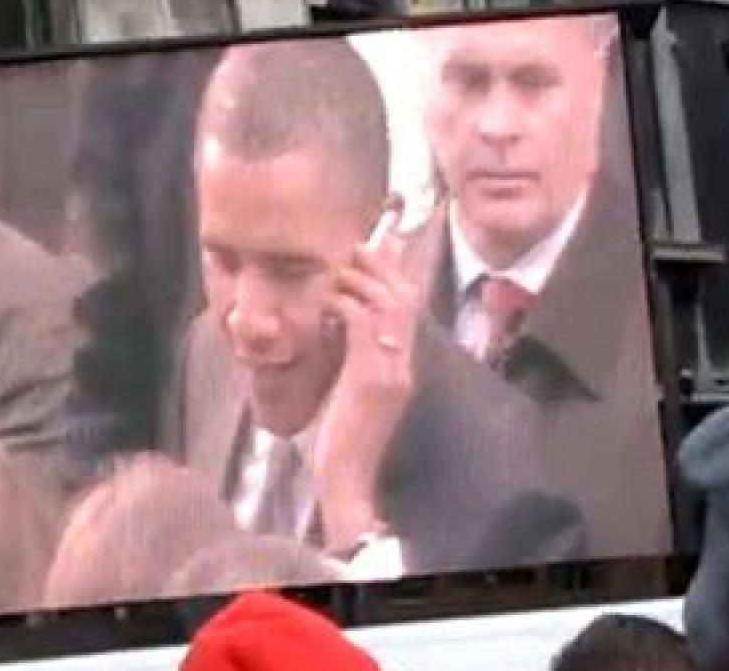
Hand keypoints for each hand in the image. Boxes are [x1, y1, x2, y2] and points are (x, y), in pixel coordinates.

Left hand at [316, 233, 418, 553]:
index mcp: (401, 369)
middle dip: (378, 266)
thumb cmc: (340, 444)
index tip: (372, 252)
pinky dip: (341, 304)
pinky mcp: (372, 377)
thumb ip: (349, 363)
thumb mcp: (349, 395)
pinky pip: (361, 322)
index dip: (391, 276)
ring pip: (386, 303)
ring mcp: (392, 370)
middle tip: (352, 247)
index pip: (406, 310)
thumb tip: (331, 333)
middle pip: (403, 297)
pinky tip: (322, 302)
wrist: (348, 482)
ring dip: (359, 280)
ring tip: (334, 269)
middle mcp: (403, 365)